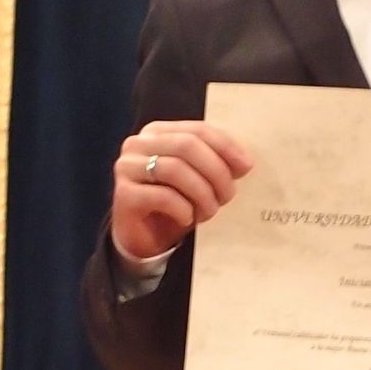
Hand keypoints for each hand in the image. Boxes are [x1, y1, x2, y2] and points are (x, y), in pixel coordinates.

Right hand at [111, 120, 253, 263]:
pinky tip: (187, 219)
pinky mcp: (123, 194)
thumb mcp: (199, 180)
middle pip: (187, 146)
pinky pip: (162, 196)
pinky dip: (183, 209)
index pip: (198, 130)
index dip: (225, 146)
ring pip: (175, 170)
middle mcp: (138, 144)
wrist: (145, 239)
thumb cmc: (175, 206)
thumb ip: (216, 164)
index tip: (247, 167)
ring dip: (202, 193)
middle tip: (228, 195)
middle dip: (215, 171)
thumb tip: (245, 163)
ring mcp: (127, 167)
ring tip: (210, 211)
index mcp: (159, 132)